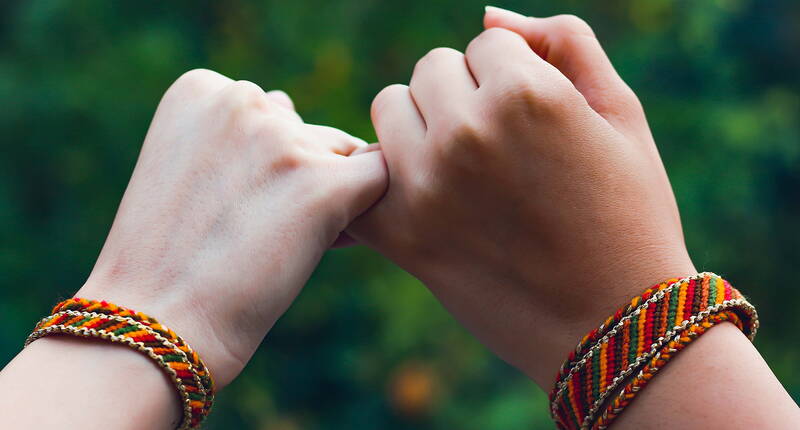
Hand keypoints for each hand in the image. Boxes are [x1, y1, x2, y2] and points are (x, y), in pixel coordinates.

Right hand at [77, 69, 386, 386]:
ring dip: (330, 196)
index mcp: (202, 88)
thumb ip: (242, 139)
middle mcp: (242, 98)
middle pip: (308, 132)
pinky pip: (378, 177)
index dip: (272, 162)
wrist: (157, 322)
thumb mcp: (187, 170)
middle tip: (263, 233)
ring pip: (342, 156)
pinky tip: (330, 242)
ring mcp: (283, 139)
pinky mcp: (322, 184)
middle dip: (303, 176)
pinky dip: (364, 209)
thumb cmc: (168, 259)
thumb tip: (312, 130)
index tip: (239, 206)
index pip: (273, 111)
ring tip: (284, 246)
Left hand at [348, 8, 694, 385]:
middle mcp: (463, 133)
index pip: (485, 42)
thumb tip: (489, 13)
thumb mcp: (621, 113)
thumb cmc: (627, 214)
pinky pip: (365, 171)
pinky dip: (387, 176)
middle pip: (432, 69)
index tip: (536, 124)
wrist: (610, 324)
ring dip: (422, 126)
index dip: (514, 78)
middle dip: (464, 95)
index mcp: (523, 94)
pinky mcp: (397, 232)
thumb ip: (564, 41)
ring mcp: (422, 184)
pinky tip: (423, 196)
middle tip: (501, 149)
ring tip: (465, 171)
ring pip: (390, 107)